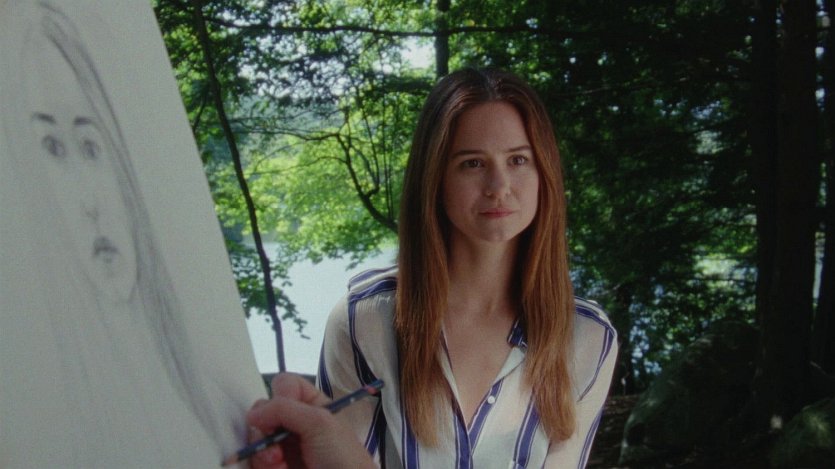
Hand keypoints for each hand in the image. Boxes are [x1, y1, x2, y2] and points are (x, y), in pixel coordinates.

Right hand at [245, 373, 374, 468]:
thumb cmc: (342, 455)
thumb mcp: (320, 423)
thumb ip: (284, 409)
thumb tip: (252, 414)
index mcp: (311, 404)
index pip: (284, 385)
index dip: (280, 395)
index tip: (284, 411)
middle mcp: (294, 422)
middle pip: (263, 412)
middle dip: (264, 427)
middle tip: (275, 442)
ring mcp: (284, 445)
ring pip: (256, 438)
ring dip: (263, 450)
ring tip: (278, 462)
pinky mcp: (277, 465)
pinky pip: (256, 460)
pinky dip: (262, 464)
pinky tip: (278, 468)